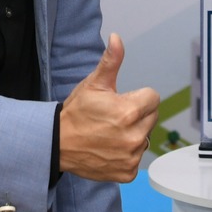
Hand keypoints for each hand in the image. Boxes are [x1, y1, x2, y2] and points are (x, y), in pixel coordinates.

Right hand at [60, 35, 159, 181]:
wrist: (58, 144)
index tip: (121, 102)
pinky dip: (126, 155)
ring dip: (132, 134)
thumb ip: (111, 61)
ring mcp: (131, 156)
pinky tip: (110, 149)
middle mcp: (134, 136)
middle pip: (151, 117)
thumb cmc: (76, 113)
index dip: (137, 97)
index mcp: (130, 111)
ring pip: (145, 137)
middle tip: (113, 118)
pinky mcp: (127, 172)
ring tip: (110, 133)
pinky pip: (137, 158)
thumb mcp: (93, 84)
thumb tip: (117, 38)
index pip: (153, 98)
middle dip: (137, 115)